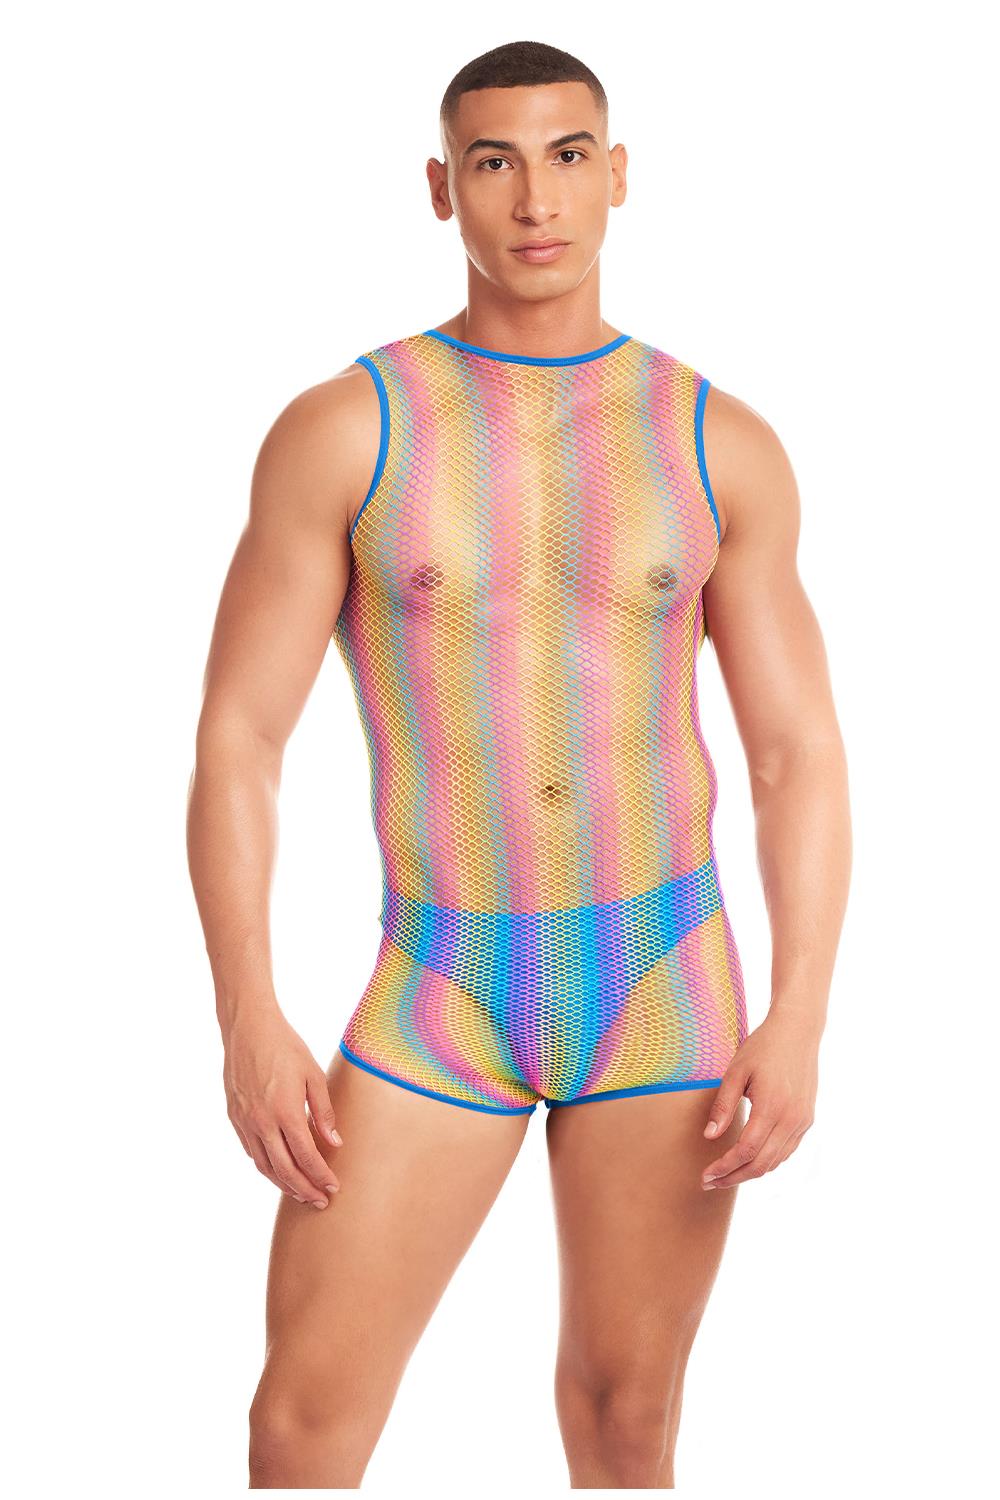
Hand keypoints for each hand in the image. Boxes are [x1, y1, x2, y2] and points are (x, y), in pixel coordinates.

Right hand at [223, 1008, 343, 1208]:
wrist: (248, 1029)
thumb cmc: (286, 1047)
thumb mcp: (313, 1075)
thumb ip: (324, 1112)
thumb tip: (334, 1143)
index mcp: (286, 1112)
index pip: (306, 1157)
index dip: (320, 1176)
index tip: (333, 1187)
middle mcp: (262, 1122)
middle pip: (285, 1170)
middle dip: (304, 1190)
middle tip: (320, 1202)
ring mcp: (245, 1122)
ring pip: (265, 1166)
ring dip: (283, 1184)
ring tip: (301, 1194)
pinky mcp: (234, 1117)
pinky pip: (252, 1152)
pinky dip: (266, 1167)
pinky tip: (278, 1170)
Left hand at [700, 1011, 818, 1188]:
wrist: (798, 1031)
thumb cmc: (763, 1047)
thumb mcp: (736, 1071)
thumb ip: (723, 1106)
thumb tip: (710, 1137)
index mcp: (772, 1107)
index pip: (746, 1151)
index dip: (725, 1168)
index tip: (705, 1176)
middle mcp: (791, 1119)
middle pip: (762, 1164)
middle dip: (734, 1177)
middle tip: (710, 1183)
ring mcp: (802, 1121)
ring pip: (776, 1161)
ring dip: (750, 1173)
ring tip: (726, 1175)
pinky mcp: (807, 1119)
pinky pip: (787, 1150)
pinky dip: (767, 1161)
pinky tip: (749, 1160)